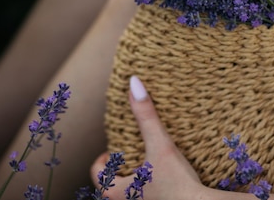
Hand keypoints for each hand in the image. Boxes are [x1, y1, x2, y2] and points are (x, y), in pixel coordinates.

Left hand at [90, 76, 208, 199]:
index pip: (96, 172)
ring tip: (152, 160)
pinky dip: (153, 184)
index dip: (104, 157)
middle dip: (123, 165)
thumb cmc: (177, 184)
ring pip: (131, 189)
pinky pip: (148, 193)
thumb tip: (134, 84)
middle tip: (136, 150)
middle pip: (113, 182)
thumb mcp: (160, 145)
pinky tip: (169, 174)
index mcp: (116, 192)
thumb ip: (146, 116)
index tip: (117, 147)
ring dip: (138, 175)